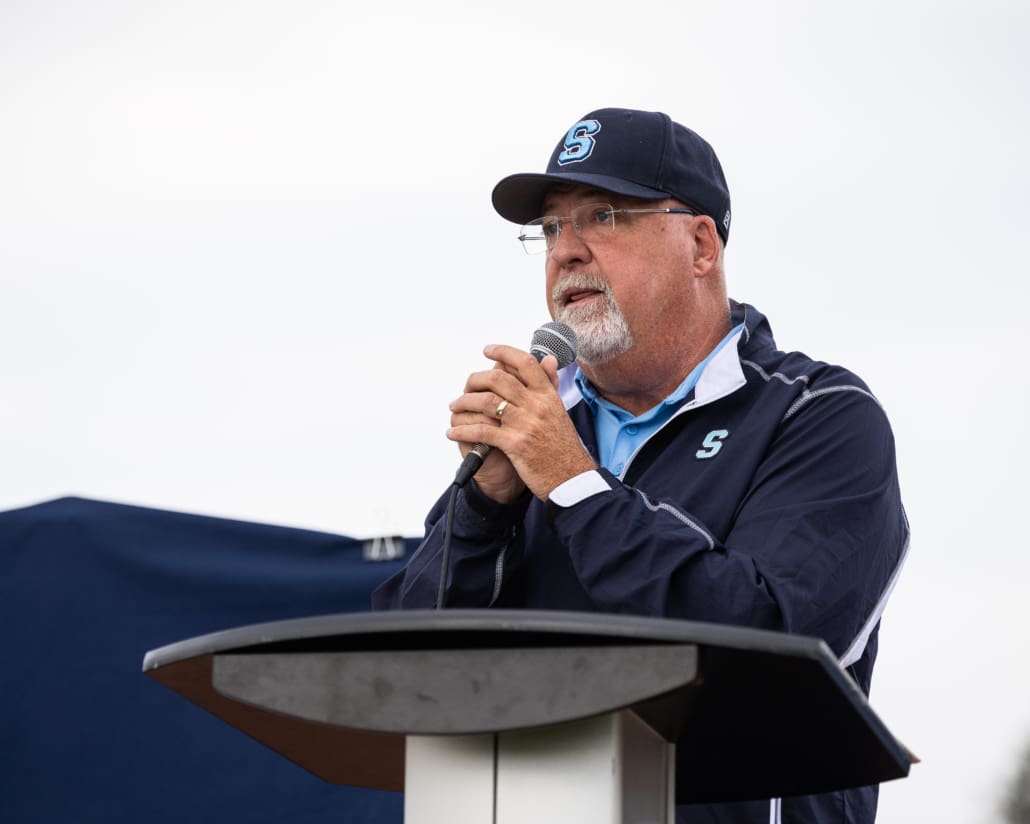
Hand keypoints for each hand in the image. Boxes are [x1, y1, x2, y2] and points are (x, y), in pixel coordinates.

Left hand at [448, 344, 595, 502]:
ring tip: (455, 407)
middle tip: (467, 385)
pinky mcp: (515, 444)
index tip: (488, 351)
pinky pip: (482, 431)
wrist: (571, 478)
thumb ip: (550, 384)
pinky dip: (462, 430)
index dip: (503, 352)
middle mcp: (537, 406)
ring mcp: (525, 424)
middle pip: (499, 379)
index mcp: (548, 395)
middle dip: (476, 379)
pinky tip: (453, 432)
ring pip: (486, 402)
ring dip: (464, 403)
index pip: (525, 363)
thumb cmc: (564, 447)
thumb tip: (548, 359)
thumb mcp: (560, 410)